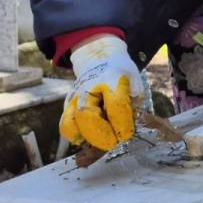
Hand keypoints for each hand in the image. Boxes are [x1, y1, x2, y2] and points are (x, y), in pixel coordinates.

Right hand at [59, 34, 145, 151]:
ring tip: (103, 142)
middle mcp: (88, 87)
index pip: (115, 104)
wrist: (100, 60)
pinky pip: (66, 126)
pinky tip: (90, 140)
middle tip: (115, 143)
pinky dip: (77, 137)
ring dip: (88, 139)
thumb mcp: (135, 84)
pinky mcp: (67, 105)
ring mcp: (74, 97)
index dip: (122, 124)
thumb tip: (128, 129)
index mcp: (111, 78)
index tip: (127, 136)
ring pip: (71, 123)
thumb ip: (132, 105)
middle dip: (102, 135)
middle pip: (88, 115)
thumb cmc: (122, 75)